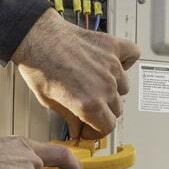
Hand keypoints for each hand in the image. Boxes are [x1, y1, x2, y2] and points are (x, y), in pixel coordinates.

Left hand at [9, 8, 141, 137]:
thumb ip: (70, 118)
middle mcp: (105, 86)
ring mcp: (111, 66)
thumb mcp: (49, 101)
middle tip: (89, 106)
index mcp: (89, 104)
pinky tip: (113, 63)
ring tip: (96, 83)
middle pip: (117, 110)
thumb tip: (77, 129)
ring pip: (123, 88)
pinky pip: (132, 55)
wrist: (37, 37)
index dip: (96, 131)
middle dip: (102, 112)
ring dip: (113, 89)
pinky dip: (126, 60)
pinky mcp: (112, 47)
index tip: (90, 128)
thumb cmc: (38, 65)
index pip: (107, 127)